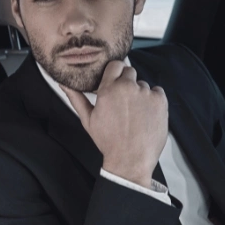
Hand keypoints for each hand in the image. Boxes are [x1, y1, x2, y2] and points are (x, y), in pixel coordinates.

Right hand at [61, 60, 167, 188]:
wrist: (130, 160)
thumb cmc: (108, 141)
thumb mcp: (88, 120)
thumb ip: (76, 98)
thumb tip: (63, 83)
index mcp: (109, 89)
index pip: (115, 65)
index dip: (115, 72)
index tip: (115, 82)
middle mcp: (128, 87)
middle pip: (130, 72)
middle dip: (127, 83)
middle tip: (124, 101)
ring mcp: (146, 93)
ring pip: (143, 85)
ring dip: (140, 94)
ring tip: (135, 113)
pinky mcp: (160, 101)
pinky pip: (157, 92)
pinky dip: (153, 101)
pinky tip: (146, 115)